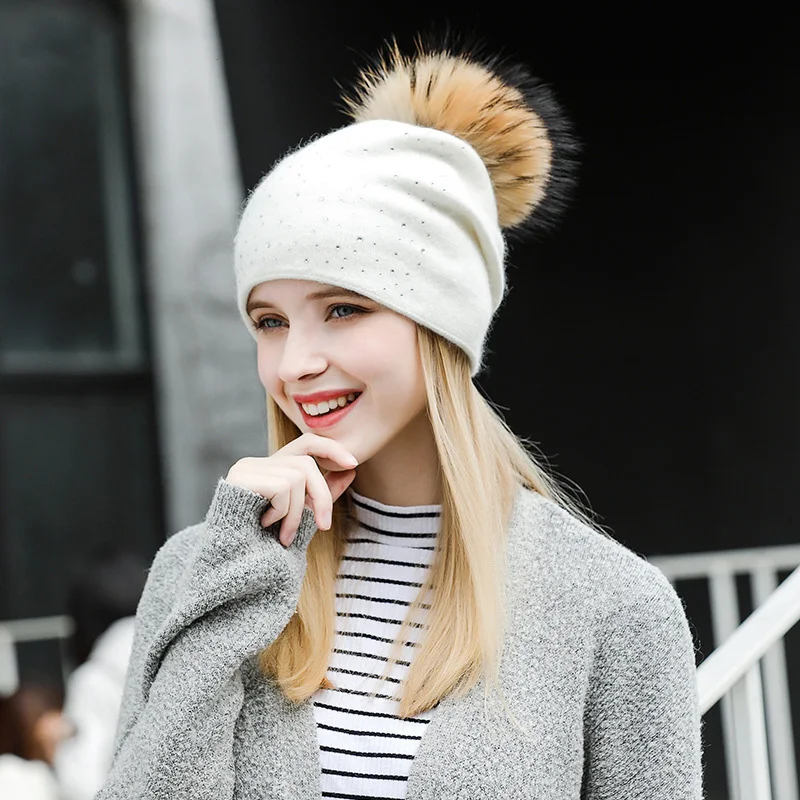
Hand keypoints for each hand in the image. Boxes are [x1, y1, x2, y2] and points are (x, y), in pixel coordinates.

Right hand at [225, 433, 357, 546]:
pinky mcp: (241, 477)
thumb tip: (350, 470)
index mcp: (272, 468)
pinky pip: (282, 487)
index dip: (332, 448)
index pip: (307, 442)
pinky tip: (265, 524)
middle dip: (321, 496)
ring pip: (296, 477)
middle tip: (324, 526)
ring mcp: (247, 467)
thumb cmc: (265, 541)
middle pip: (307, 465)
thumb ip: (323, 492)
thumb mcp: (302, 514)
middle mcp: (258, 462)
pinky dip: (282, 512)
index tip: (354, 464)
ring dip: (297, 513)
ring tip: (284, 534)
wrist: (232, 562)